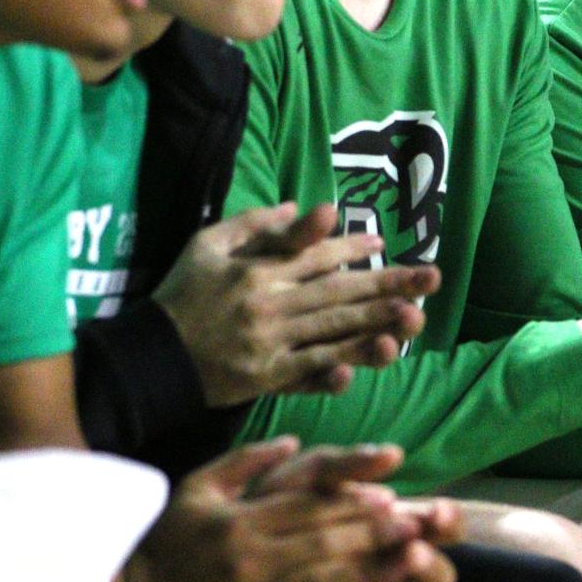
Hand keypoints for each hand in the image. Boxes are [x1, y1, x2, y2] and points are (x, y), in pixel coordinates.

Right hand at [118, 439, 450, 581]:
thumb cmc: (167, 540)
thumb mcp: (198, 489)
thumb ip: (246, 462)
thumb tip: (295, 441)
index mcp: (238, 521)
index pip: (307, 508)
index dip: (352, 502)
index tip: (390, 495)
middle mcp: (248, 560)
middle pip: (324, 543)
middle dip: (374, 535)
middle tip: (416, 526)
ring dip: (373, 572)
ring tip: (413, 561)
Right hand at [152, 203, 440, 406]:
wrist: (150, 357)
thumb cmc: (180, 296)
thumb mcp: (206, 245)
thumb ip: (253, 225)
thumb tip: (297, 204)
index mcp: (256, 269)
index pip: (315, 254)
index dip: (352, 248)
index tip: (383, 243)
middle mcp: (268, 303)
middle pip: (338, 291)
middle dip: (388, 283)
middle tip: (431, 278)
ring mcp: (270, 342)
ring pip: (333, 330)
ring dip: (378, 323)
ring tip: (416, 317)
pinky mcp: (267, 376)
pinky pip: (310, 370)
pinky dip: (340, 365)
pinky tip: (372, 358)